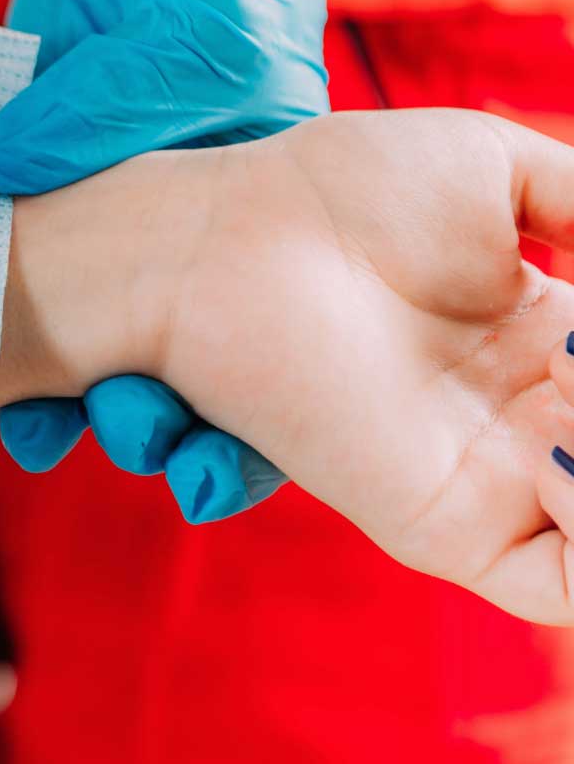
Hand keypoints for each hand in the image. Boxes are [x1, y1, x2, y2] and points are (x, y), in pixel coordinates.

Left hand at [0, 0, 347, 518]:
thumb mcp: (197, 35)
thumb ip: (112, 107)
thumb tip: (0, 171)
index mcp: (244, 233)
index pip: (254, 360)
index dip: (233, 427)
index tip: (192, 472)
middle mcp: (166, 241)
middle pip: (153, 362)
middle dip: (127, 417)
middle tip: (86, 443)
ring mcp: (87, 210)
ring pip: (64, 326)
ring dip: (40, 382)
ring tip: (17, 430)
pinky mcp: (17, 172)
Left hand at [13, 109, 573, 623]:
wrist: (223, 238)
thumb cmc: (335, 190)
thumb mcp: (499, 170)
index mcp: (554, 343)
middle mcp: (536, 423)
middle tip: (564, 350)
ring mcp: (498, 483)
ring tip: (562, 375)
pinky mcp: (444, 530)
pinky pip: (567, 593)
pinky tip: (559, 444)